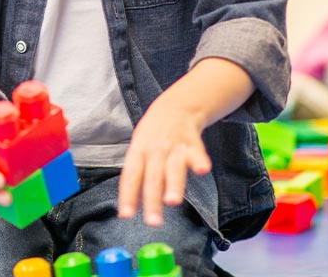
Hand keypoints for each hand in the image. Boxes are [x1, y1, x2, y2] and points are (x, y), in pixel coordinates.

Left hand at [117, 91, 211, 226]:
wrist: (175, 106)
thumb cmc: (153, 135)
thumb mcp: (139, 149)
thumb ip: (139, 177)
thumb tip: (132, 207)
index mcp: (138, 152)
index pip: (130, 176)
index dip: (128, 196)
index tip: (126, 215)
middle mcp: (155, 150)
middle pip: (152, 177)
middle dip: (152, 200)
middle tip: (153, 222)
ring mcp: (174, 146)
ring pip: (173, 168)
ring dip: (173, 184)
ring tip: (172, 201)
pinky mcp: (193, 143)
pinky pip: (197, 153)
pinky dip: (200, 161)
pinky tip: (202, 170)